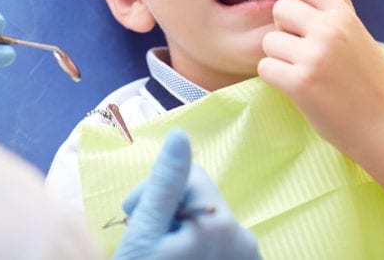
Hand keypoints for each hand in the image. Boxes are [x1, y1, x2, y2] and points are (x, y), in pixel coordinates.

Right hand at [113, 129, 258, 259]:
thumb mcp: (145, 234)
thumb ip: (164, 184)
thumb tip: (180, 135)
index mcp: (220, 222)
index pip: (187, 175)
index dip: (155, 191)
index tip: (137, 218)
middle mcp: (244, 239)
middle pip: (199, 200)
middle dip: (169, 214)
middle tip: (145, 244)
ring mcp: (247, 259)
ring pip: (207, 223)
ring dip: (181, 234)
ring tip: (160, 257)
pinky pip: (218, 246)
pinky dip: (197, 252)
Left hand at [257, 0, 383, 159]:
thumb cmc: (371, 81)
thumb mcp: (359, 35)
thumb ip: (341, 2)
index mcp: (343, 16)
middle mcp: (329, 30)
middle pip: (281, 9)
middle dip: (282, 28)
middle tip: (298, 50)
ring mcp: (314, 57)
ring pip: (269, 41)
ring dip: (278, 57)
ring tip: (302, 72)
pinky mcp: (300, 83)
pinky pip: (265, 67)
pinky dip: (274, 78)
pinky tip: (294, 86)